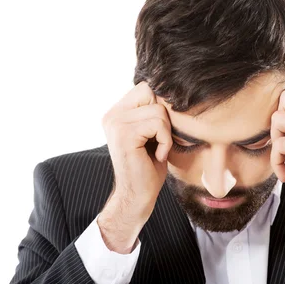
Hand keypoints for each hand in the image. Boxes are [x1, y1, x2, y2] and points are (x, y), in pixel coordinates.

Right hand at [98, 81, 172, 251]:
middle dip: (164, 119)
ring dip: (166, 134)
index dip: (161, 107)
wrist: (138, 195)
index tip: (157, 133)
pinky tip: (157, 156)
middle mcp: (112, 115)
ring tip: (157, 150)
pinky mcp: (123, 134)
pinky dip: (165, 141)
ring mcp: (115, 123)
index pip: (146, 88)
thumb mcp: (152, 133)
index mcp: (116, 112)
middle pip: (152, 93)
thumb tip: (172, 89)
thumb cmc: (149, 166)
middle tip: (158, 141)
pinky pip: (158, 124)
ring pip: (158, 111)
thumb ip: (154, 111)